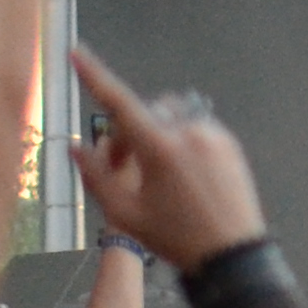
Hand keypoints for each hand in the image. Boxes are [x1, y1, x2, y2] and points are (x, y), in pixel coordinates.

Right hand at [62, 48, 266, 263]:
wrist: (232, 254)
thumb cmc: (176, 238)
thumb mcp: (125, 214)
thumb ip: (96, 178)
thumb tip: (75, 149)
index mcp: (160, 147)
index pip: (118, 102)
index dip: (94, 76)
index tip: (77, 53)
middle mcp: (189, 132)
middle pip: (144, 113)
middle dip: (127, 133)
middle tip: (121, 167)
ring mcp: (213, 135)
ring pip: (170, 117)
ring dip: (154, 133)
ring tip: (153, 172)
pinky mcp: (229, 143)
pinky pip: (194, 127)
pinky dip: (180, 140)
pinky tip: (181, 175)